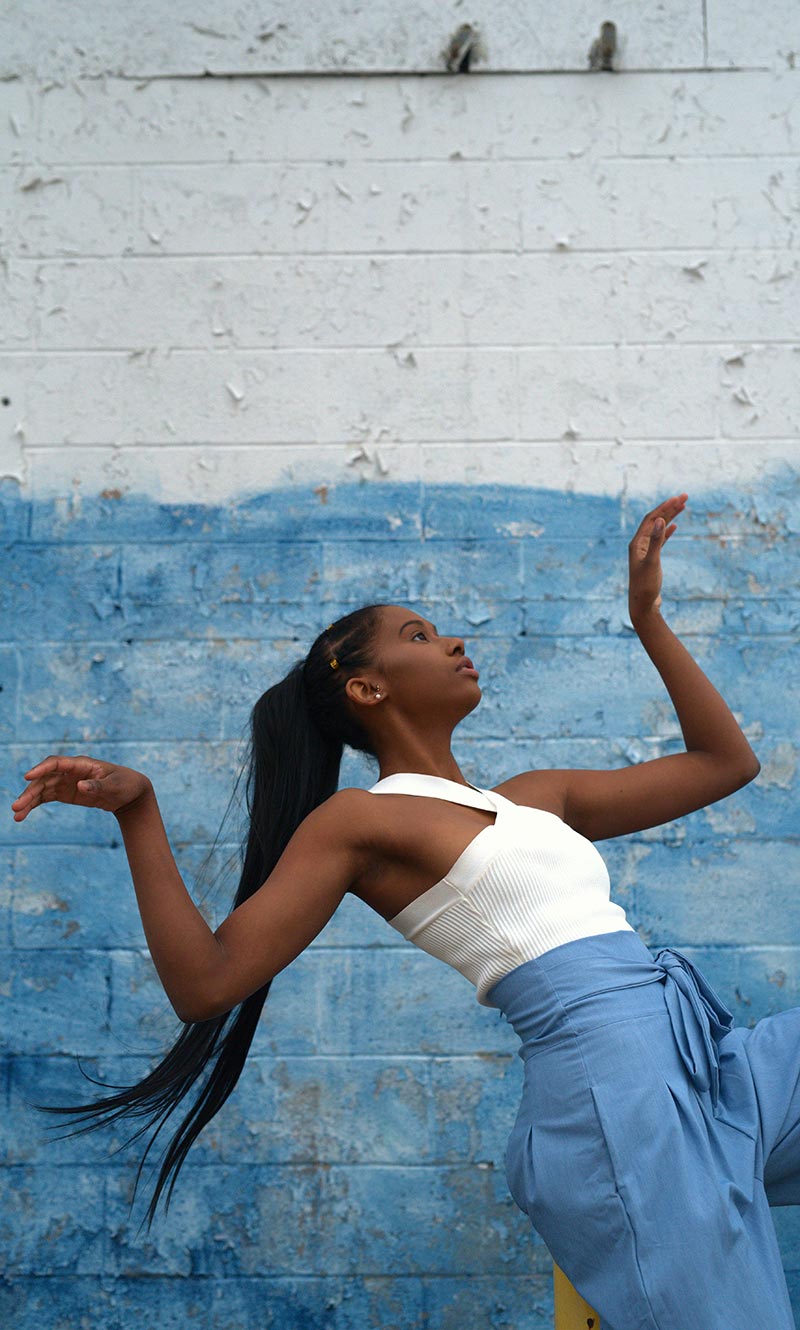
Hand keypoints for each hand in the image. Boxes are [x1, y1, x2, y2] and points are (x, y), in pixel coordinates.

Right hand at [11, 755, 151, 822]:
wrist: (130, 793)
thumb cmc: (125, 784)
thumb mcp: (115, 785)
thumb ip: (98, 786)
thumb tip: (80, 786)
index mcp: (82, 764)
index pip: (56, 763)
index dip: (41, 769)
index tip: (28, 777)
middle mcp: (70, 771)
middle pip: (44, 778)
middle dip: (30, 791)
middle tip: (17, 806)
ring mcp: (66, 781)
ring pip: (42, 789)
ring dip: (28, 801)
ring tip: (16, 815)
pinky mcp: (65, 793)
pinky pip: (45, 797)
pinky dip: (34, 805)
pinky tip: (22, 815)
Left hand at [628, 493, 687, 622]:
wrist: (642, 605)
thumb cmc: (645, 586)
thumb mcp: (652, 562)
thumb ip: (655, 541)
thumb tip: (659, 519)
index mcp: (637, 542)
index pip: (651, 519)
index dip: (664, 507)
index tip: (678, 498)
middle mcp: (639, 544)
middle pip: (655, 520)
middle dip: (669, 508)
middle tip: (685, 496)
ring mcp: (645, 550)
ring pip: (658, 528)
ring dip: (670, 517)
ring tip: (683, 506)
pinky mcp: (651, 558)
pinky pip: (659, 539)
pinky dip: (667, 531)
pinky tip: (675, 526)